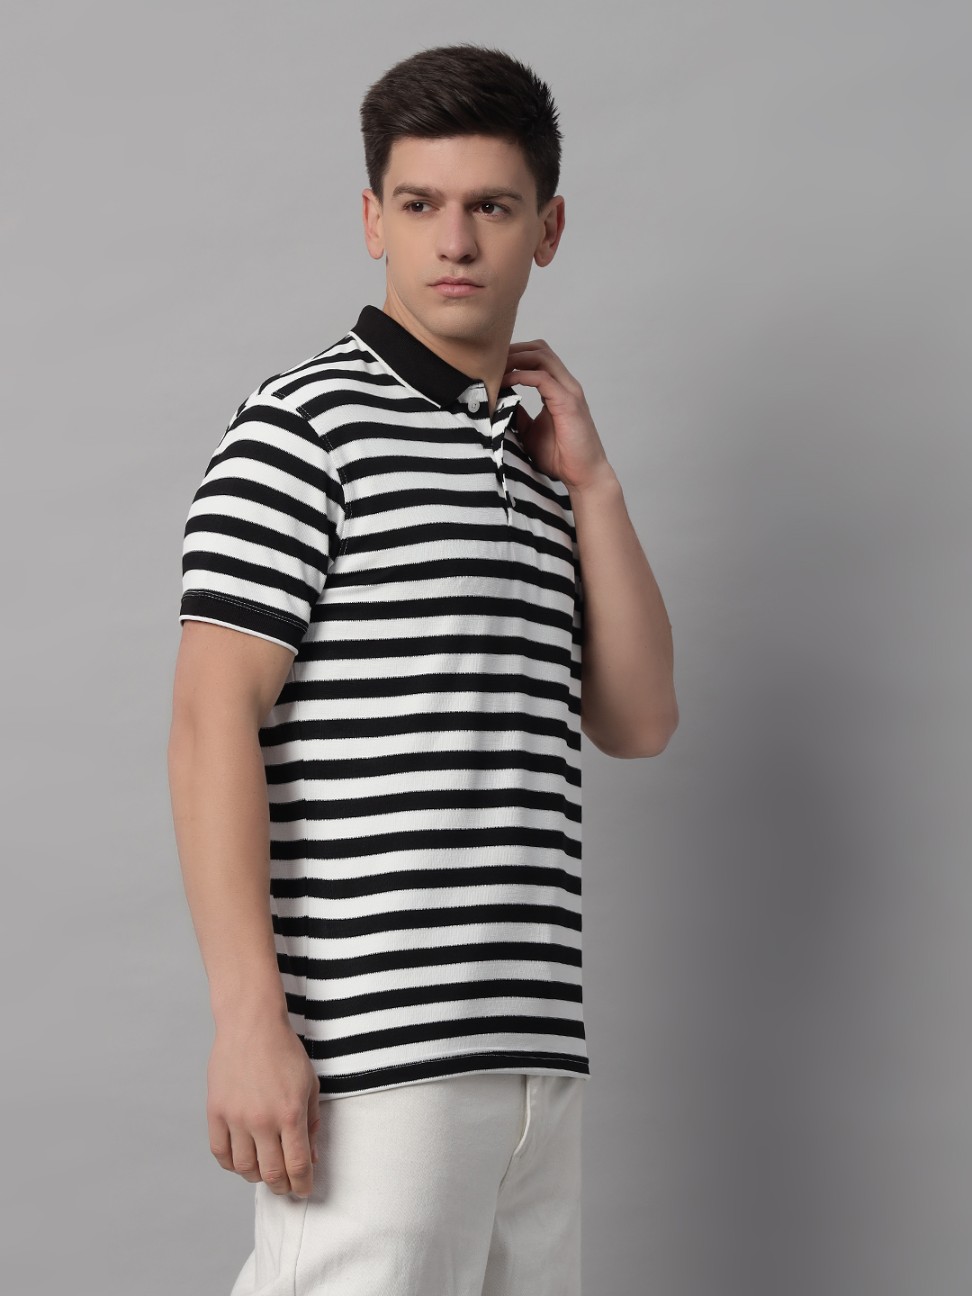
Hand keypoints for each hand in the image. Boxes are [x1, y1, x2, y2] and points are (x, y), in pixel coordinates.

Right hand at [206, 1011, 320, 1197]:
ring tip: (265, 1169)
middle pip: (270, 1173)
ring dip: (256, 1176)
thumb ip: (311, 1122)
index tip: (303, 1190)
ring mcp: (236, 1117)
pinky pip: (220, 1153)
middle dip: (282, 1186)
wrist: (251, 1025)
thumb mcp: (309, 1084)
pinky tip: (242, 1159)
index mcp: (290, 1113)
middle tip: (286, 1186)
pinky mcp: (216, 1112)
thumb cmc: (284, 1052)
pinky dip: (231, 1164)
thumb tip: (310, 1157)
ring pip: (244, 1168)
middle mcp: (262, 1120)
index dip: (302, 1184)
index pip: (297, 1165)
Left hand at [503, 339, 613, 492]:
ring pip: (542, 356)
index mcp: (559, 390)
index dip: (515, 355)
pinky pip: (542, 378)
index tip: (492, 365)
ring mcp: (569, 391)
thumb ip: (518, 414)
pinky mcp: (568, 402)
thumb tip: (498, 403)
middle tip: (491, 362)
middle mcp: (566, 385)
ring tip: (496, 369)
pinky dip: (520, 376)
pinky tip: (505, 383)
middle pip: (540, 349)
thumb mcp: (529, 432)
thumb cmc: (560, 457)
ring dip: (516, 358)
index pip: (538, 357)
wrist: (583, 475)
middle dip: (513, 350)